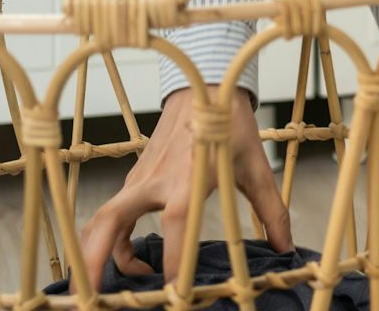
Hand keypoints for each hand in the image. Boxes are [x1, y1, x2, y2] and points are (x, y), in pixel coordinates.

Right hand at [77, 84, 291, 295]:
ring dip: (96, 254)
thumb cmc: (231, 128)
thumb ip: (271, 210)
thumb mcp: (256, 168)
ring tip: (105, 288)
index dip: (174, 265)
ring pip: (101, 220)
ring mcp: (139, 179)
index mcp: (188, 181)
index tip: (176, 296)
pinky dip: (111, 238)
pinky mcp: (134, 177)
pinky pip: (111, 213)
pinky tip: (130, 258)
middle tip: (93, 297)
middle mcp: (155, 183)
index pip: (176, 230)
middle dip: (96, 262)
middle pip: (109, 223)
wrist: (206, 89)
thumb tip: (285, 246)